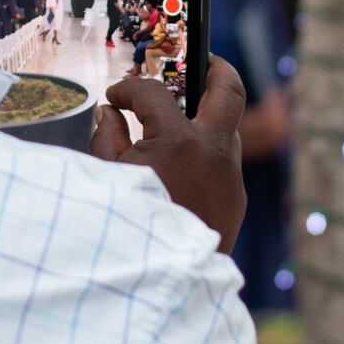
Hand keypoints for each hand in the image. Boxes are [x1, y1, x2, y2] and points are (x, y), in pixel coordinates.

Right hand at [92, 56, 247, 252]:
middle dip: (214, 67)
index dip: (130, 89)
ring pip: (228, 128)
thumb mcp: (107, 179)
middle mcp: (214, 153)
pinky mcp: (236, 199)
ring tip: (179, 115)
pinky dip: (204, 152)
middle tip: (197, 59)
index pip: (154, 94)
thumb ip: (108, 137)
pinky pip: (224, 162)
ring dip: (207, 116)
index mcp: (179, 144)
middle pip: (230, 89)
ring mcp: (231, 177)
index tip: (117, 96)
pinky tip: (181, 163)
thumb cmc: (129, 229)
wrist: (164, 285)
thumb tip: (112, 113)